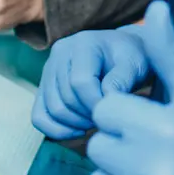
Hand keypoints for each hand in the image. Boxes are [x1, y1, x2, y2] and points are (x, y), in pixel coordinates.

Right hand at [31, 25, 150, 139]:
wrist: (120, 54)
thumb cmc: (129, 59)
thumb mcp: (134, 64)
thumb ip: (121, 79)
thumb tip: (106, 98)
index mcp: (83, 43)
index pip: (80, 82)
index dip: (96, 103)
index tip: (111, 110)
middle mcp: (60, 53)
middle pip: (65, 98)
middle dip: (87, 115)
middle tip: (105, 118)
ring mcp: (49, 69)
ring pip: (52, 109)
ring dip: (74, 124)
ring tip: (95, 121)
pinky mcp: (44, 86)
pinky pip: (39, 116)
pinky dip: (56, 130)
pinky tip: (78, 130)